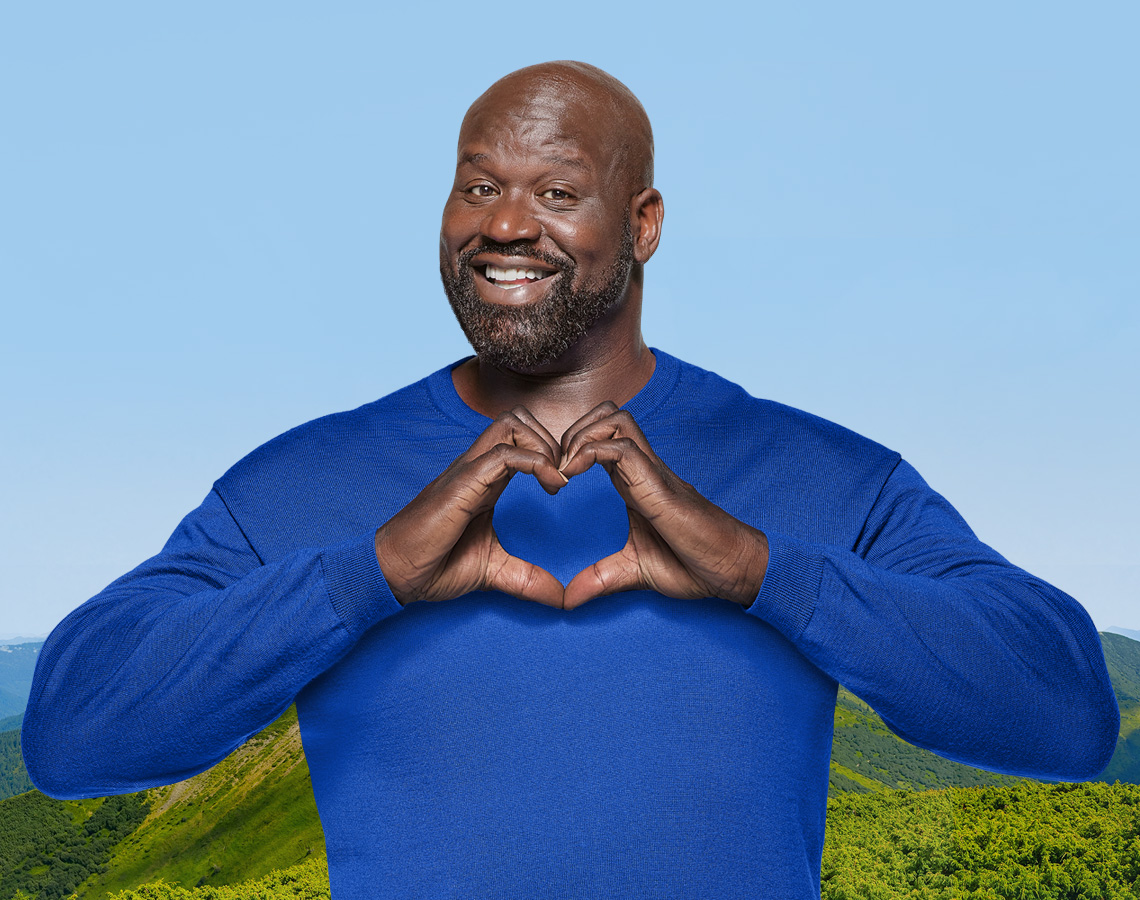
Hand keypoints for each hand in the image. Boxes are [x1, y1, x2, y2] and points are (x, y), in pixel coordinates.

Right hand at [374, 406, 566, 607]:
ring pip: (511, 424)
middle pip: (517, 418)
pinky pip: (503, 454)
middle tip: (564, 476)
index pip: (520, 438)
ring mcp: (469, 472)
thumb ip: (528, 578)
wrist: (395, 573)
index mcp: (486, 480)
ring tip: (557, 480)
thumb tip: (562, 598)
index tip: (564, 485)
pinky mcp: (462, 484)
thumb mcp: (494, 571)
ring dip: (543, 445)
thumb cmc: (434, 565)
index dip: (550, 450)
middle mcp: (477, 468)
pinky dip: (536, 462)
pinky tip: (552, 488)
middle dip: (550, 438)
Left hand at [558, 402, 768, 609]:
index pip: (601, 438)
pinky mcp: (658, 484)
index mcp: (634, 481)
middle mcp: (643, 468)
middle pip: (607, 414)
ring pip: (615, 419)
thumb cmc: (694, 564)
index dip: (571, 447)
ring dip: (581, 436)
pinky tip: (572, 478)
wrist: (733, 569)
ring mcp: (652, 471)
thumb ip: (601, 578)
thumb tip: (569, 600)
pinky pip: (621, 448)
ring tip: (564, 470)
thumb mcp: (634, 571)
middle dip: (573, 430)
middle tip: (555, 468)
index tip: (552, 481)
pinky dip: (590, 452)